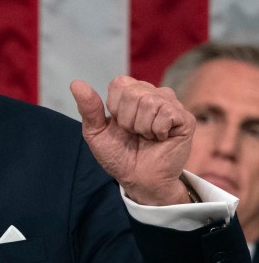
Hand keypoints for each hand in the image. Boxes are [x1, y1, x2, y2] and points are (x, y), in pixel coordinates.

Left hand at [70, 77, 193, 205]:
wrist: (138, 179)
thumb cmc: (119, 155)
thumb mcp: (96, 132)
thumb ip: (88, 108)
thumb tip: (75, 84)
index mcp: (131, 92)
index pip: (119, 83)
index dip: (114, 107)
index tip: (118, 125)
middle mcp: (153, 93)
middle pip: (133, 93)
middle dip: (127, 120)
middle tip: (134, 134)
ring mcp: (171, 104)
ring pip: (149, 102)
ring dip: (142, 127)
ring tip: (146, 137)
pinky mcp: (185, 119)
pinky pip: (166, 115)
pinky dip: (157, 131)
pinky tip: (160, 138)